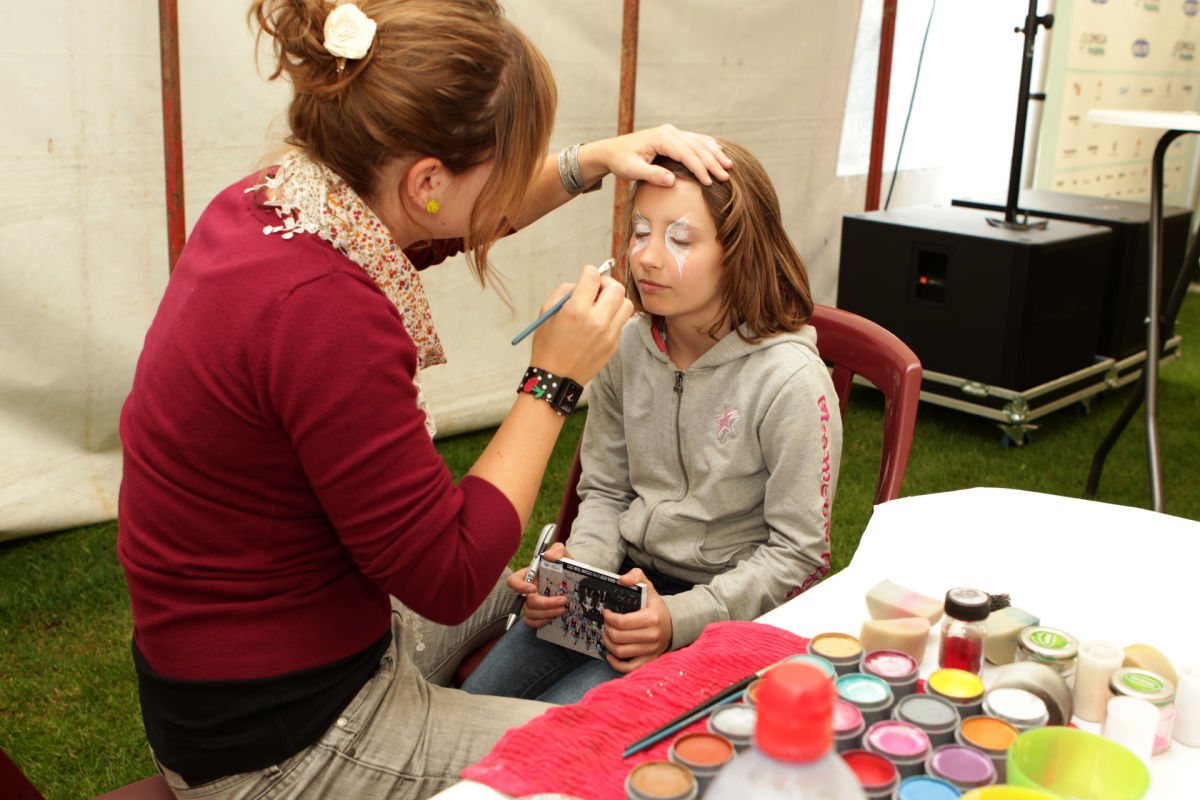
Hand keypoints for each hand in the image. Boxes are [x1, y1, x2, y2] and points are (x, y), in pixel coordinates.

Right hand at [517, 542, 570, 627]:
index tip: (533, 589)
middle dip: (545, 603)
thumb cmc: (565, 567)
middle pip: (526, 601)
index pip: (514, 581)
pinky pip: (530, 623)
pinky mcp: (537, 614)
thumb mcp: (564, 555)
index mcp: (529, 575)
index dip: (519, 587)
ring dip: (547, 613)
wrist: (575, 581)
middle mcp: (528, 590)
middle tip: (563, 601)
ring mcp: (531, 603)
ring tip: (563, 609)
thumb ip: (557, 550)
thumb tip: (548, 555)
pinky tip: (552, 619)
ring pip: (530, 613)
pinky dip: (539, 623)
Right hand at [529, 265, 632, 384]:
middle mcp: (596, 321)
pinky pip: (621, 322)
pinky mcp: (614, 344)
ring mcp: (608, 334)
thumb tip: (582, 282)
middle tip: (596, 289)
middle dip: (606, 283)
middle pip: (616, 287)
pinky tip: (599, 323)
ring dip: (614, 300)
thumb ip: (565, 291)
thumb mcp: (547, 312)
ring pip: (626, 304)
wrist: (555, 378)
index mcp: (576, 311)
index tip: (586, 277)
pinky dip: (612, 317)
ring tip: (601, 306)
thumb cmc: (547, 344)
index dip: (588, 272)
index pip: (593, 277)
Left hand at [585, 125, 731, 187]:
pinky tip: (719, 153)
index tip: (709, 182)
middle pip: (697, 146)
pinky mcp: (673, 136)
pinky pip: (695, 140)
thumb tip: (672, 181)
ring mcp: (672, 132)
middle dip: (712, 162)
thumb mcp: (633, 170)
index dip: (700, 168)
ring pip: (699, 141)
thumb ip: (652, 175)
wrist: (612, 151)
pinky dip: (709, 146)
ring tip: (728, 166)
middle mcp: (669, 132)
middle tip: (726, 176)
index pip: (687, 153)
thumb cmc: (621, 161)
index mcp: (661, 138)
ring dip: (714, 153)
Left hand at [601, 568, 672, 672]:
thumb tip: (622, 579)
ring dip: (608, 643)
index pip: (622, 622)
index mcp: (652, 618)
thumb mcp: (649, 588)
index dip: (609, 617)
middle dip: (606, 629)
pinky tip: (610, 654)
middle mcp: (653, 636)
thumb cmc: (656, 607)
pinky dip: (615, 663)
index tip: (606, 612)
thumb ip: (636, 576)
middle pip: (619, 637)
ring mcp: (651, 650)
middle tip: (605, 623)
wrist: (673, 625)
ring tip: (606, 635)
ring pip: (621, 651)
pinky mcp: (649, 660)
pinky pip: (628, 668)